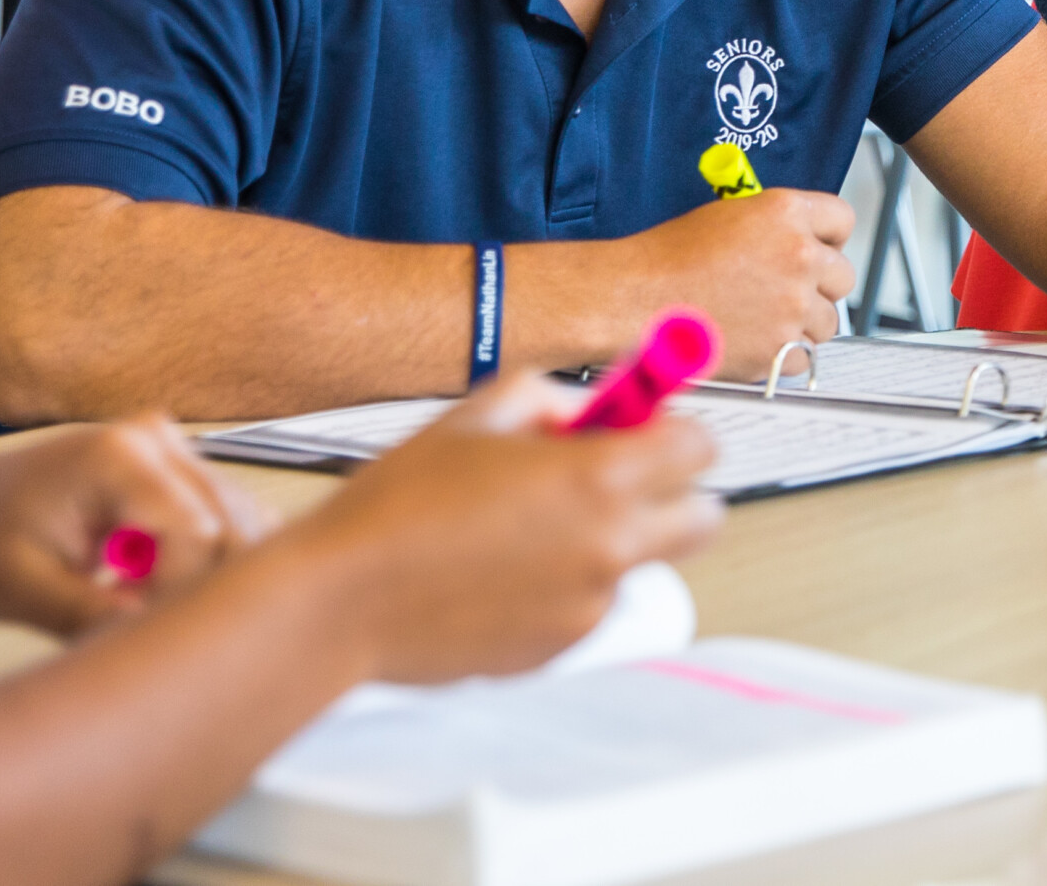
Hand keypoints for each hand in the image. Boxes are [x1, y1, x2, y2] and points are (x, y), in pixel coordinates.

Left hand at [0, 414, 273, 635]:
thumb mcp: (17, 589)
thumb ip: (84, 610)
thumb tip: (152, 636)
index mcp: (119, 457)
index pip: (196, 537)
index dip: (176, 599)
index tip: (133, 639)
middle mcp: (158, 440)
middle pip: (231, 526)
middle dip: (195, 590)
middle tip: (133, 627)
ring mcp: (173, 448)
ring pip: (239, 525)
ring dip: (202, 578)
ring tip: (130, 603)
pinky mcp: (178, 468)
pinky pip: (224, 520)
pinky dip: (202, 564)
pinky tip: (145, 586)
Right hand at [290, 374, 722, 686]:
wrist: (343, 601)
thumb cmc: (397, 508)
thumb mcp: (477, 415)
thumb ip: (548, 398)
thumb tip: (584, 407)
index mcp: (599, 478)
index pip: (700, 447)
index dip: (674, 430)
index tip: (647, 427)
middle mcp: (609, 546)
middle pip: (704, 518)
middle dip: (675, 492)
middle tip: (620, 479)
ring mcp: (589, 605)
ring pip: (643, 563)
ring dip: (612, 541)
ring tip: (528, 527)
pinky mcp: (560, 648)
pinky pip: (591, 605)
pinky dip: (568, 585)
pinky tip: (502, 571)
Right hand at [607, 186, 858, 377]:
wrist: (632, 300)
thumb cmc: (665, 260)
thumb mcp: (728, 217)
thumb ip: (775, 227)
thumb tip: (802, 241)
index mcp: (785, 213)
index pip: (842, 220)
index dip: (829, 237)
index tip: (822, 249)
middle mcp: (798, 256)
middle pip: (843, 276)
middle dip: (819, 285)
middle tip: (787, 291)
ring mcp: (792, 305)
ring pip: (827, 321)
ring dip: (803, 324)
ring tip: (762, 319)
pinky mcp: (779, 348)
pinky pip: (804, 358)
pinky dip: (784, 357)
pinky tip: (755, 343)